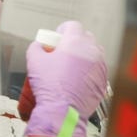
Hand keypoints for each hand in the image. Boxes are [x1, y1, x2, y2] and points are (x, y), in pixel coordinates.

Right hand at [24, 21, 107, 136]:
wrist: (62, 110)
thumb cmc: (48, 86)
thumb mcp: (33, 61)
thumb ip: (36, 47)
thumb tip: (39, 46)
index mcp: (75, 42)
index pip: (72, 25)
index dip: (62, 30)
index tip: (56, 38)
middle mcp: (91, 51)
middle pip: (86, 37)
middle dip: (75, 41)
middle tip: (62, 52)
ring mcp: (100, 66)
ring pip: (94, 53)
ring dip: (84, 55)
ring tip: (71, 66)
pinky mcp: (103, 80)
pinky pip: (97, 70)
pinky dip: (89, 71)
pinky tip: (77, 80)